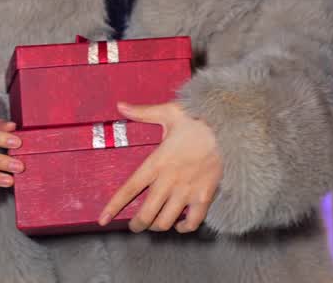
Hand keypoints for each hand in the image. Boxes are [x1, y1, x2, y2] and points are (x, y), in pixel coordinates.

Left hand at [98, 102, 222, 233]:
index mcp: (157, 162)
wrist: (229, 128)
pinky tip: (180, 225)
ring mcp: (187, 191)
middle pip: (146, 214)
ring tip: (155, 224)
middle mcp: (169, 181)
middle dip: (137, 225)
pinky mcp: (205, 196)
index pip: (129, 189)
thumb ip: (142, 112)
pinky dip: (185, 227)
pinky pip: (193, 222)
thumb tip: (120, 105)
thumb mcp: (168, 112)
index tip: (103, 219)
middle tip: (134, 226)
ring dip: (158, 226)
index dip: (114, 206)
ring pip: (166, 222)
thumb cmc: (198, 119)